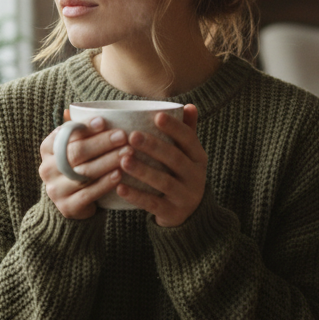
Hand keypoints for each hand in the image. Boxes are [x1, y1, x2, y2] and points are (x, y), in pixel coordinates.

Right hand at [38, 111, 126, 219]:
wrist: (73, 203)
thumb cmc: (79, 167)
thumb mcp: (75, 147)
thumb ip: (77, 130)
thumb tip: (72, 109)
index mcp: (48, 148)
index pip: (65, 134)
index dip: (84, 128)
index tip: (104, 122)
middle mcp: (47, 168)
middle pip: (76, 152)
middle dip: (102, 143)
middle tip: (123, 136)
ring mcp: (55, 190)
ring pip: (84, 172)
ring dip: (109, 161)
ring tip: (128, 153)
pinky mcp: (67, 207)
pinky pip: (88, 194)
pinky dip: (105, 183)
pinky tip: (120, 175)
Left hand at [115, 104, 206, 227]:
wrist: (191, 214)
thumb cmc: (182, 175)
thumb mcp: (189, 155)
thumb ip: (187, 132)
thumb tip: (189, 105)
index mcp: (198, 158)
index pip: (189, 139)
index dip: (175, 128)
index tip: (157, 116)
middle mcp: (196, 176)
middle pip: (175, 159)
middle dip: (154, 147)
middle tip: (132, 136)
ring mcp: (185, 196)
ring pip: (164, 182)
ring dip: (143, 170)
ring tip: (123, 159)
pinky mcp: (172, 213)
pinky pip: (153, 204)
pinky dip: (136, 196)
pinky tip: (119, 187)